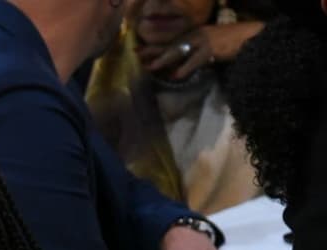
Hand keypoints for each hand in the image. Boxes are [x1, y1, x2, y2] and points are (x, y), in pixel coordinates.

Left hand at [137, 22, 262, 80]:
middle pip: (171, 44)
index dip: (155, 46)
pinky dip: (185, 68)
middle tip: (136, 54)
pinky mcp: (212, 49)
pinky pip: (196, 61)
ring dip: (164, 59)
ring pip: (179, 51)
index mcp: (196, 34)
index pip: (171, 41)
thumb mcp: (210, 46)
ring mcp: (204, 41)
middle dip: (153, 50)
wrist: (252, 36)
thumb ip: (196, 53)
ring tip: (150, 67)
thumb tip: (181, 66)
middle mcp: (197, 35)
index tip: (139, 50)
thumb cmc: (234, 42)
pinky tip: (176, 76)